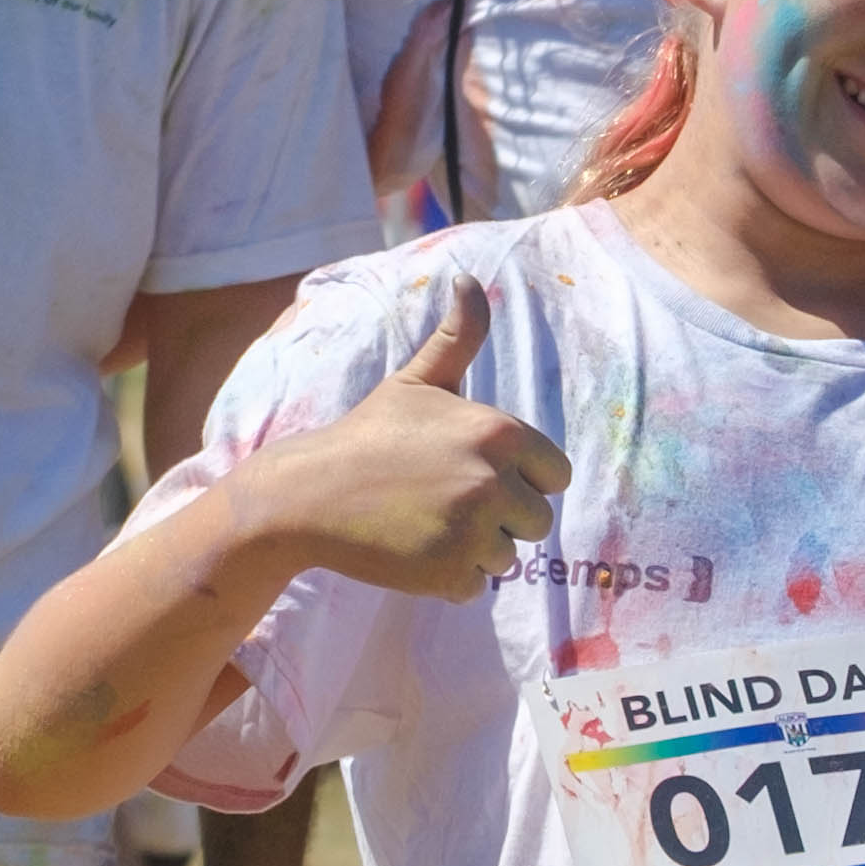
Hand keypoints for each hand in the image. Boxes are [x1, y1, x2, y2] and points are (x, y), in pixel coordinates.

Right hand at [232, 284, 565, 601]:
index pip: (555, 475)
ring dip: (473, 549)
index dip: (521, 479)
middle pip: (537, 521)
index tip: (474, 475)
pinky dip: (448, 578)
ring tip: (424, 524)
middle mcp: (494, 481)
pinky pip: (476, 586)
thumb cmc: (368, 436)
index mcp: (499, 432)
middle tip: (443, 502)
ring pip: (508, 557)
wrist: (309, 495)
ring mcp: (473, 531)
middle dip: (499, 518)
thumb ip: (458, 338)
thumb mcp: (417, 382)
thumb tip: (471, 278)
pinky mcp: (450, 573)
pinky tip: (412, 550)